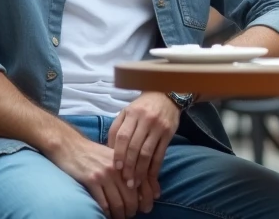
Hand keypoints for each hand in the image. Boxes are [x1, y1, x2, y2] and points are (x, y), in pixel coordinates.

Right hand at [50, 134, 140, 218]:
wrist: (71, 145)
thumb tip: (140, 187)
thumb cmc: (93, 152)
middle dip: (133, 210)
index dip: (147, 198)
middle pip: (132, 196)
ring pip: (118, 203)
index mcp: (126, 161)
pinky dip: (107, 213)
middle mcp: (118, 168)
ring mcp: (105, 175)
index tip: (146, 207)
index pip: (144, 183)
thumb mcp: (114, 157)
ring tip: (120, 217)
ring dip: (121, 214)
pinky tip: (107, 214)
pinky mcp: (91, 181)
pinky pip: (103, 204)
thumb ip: (127, 169)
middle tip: (131, 214)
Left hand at [107, 92, 180, 210]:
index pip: (122, 136)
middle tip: (126, 182)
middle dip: (129, 167)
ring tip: (136, 183)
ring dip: (140, 170)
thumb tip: (109, 151)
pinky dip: (155, 167)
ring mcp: (158, 127)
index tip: (116, 168)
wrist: (166, 95)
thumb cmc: (142, 107)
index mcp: (132, 113)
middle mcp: (146, 120)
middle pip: (134, 147)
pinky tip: (150, 177)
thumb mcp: (127, 112)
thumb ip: (117, 128)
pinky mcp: (169, 133)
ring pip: (147, 152)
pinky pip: (160, 154)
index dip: (118, 154)